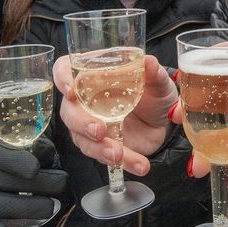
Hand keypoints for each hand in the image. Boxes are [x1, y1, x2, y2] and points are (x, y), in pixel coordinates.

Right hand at [0, 137, 67, 226]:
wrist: (17, 168)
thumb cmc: (31, 154)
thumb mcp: (38, 145)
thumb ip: (41, 147)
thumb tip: (46, 153)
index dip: (13, 160)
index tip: (35, 169)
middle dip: (30, 189)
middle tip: (57, 194)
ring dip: (19, 210)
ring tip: (49, 210)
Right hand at [53, 55, 176, 175]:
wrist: (165, 123)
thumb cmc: (154, 94)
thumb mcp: (158, 81)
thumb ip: (153, 72)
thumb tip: (148, 62)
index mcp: (92, 75)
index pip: (64, 69)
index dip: (62, 78)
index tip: (70, 90)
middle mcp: (85, 100)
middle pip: (69, 111)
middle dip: (81, 123)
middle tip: (99, 131)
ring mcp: (90, 124)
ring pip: (81, 138)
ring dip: (98, 148)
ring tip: (118, 155)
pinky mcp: (101, 145)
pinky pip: (102, 155)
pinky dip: (122, 162)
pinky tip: (139, 164)